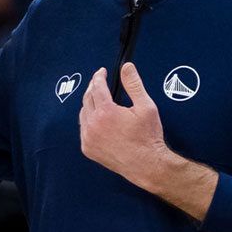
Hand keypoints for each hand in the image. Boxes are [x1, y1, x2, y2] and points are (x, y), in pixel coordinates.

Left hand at [79, 65, 167, 191]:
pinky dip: (88, 120)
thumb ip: (134, 85)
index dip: (99, 77)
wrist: (147, 165)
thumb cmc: (148, 137)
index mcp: (106, 112)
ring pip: (83, 113)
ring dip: (89, 104)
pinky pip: (83, 129)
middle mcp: (93, 125)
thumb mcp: (146, 107)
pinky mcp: (88, 149)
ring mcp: (88, 138)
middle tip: (99, 82)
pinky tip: (96, 118)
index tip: (102, 72)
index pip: (97, 87)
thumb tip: (127, 67)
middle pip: (87, 99)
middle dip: (93, 88)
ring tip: (98, 98)